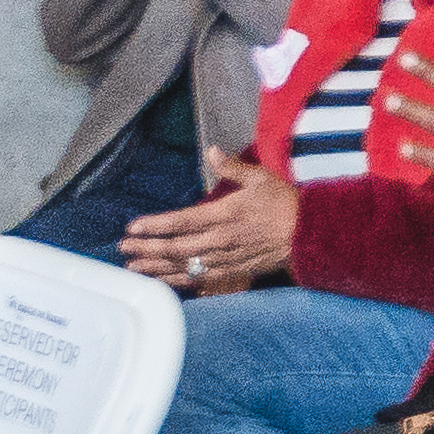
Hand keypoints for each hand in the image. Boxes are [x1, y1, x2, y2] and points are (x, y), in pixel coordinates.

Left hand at [120, 155, 299, 291]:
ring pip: (184, 267)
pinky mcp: (233, 272)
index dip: (155, 225)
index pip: (182, 221)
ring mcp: (226, 259)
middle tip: (124, 248)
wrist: (310, 234)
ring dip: (156, 267)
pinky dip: (179, 281)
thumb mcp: (261, 178)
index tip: (133, 227)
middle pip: (176, 248)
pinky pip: (200, 280)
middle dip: (146, 248)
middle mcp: (222, 240)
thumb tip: (212, 152)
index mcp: (226, 214)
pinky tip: (163, 280)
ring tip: (134, 267)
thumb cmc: (286, 203)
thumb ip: (233, 167)